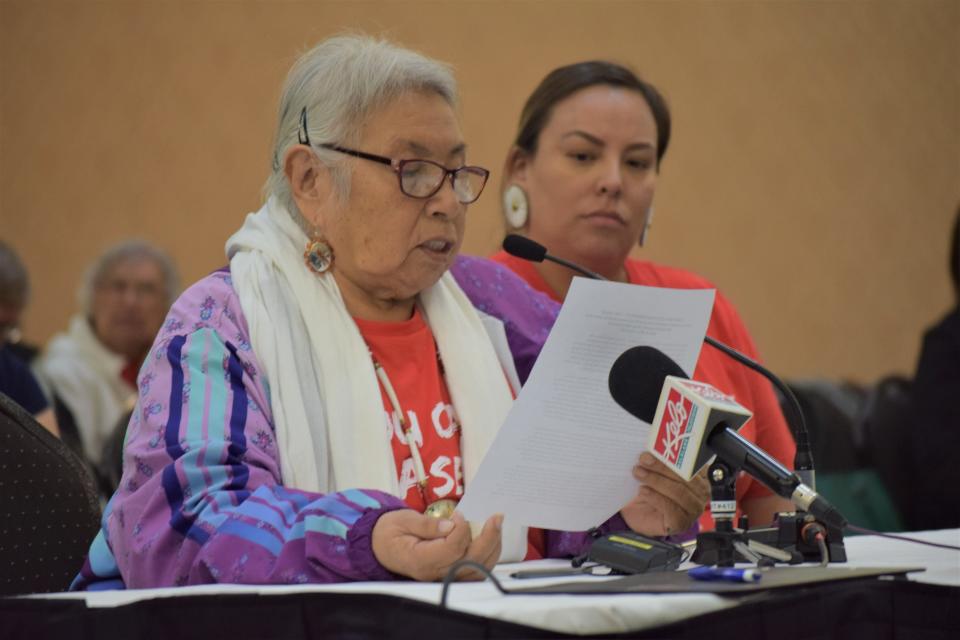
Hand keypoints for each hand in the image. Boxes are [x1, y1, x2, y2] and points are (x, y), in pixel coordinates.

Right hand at [371, 509, 502, 581]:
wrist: (381, 547)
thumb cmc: (390, 532)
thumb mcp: (402, 520)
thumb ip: (426, 524)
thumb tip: (451, 524)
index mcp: (420, 561)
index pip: (451, 550)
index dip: (461, 530)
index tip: (459, 513)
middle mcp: (435, 573)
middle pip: (470, 562)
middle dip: (488, 538)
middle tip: (496, 516)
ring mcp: (444, 577)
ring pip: (477, 569)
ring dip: (492, 546)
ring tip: (496, 524)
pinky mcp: (451, 574)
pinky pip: (476, 570)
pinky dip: (488, 554)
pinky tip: (491, 538)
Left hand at [619, 452, 709, 536]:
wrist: (639, 513)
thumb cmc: (652, 488)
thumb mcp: (657, 471)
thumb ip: (662, 460)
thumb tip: (655, 448)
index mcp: (701, 476)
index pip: (694, 465)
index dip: (678, 456)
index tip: (659, 448)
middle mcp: (701, 494)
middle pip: (686, 478)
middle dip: (663, 467)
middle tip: (644, 459)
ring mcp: (693, 510)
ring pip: (678, 492)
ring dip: (656, 480)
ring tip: (638, 473)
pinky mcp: (681, 523)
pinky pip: (670, 508)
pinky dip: (655, 497)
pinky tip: (643, 490)